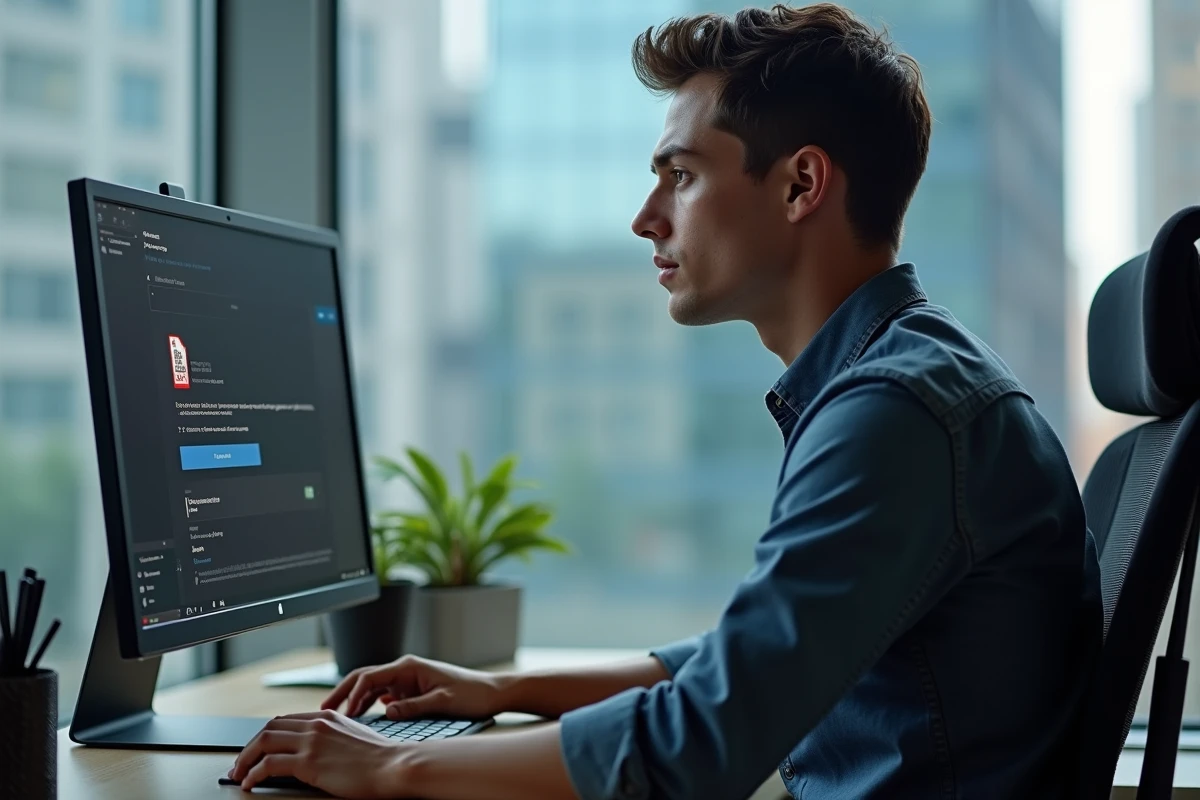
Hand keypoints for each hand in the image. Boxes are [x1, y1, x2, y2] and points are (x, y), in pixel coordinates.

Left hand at [228, 710, 409, 796]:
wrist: (394, 765)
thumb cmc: (382, 758)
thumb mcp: (355, 738)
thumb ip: (334, 738)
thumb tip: (318, 752)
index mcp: (328, 716)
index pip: (285, 720)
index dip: (266, 735)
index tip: (258, 749)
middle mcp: (316, 724)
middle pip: (269, 727)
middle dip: (250, 746)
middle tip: (241, 762)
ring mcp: (311, 741)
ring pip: (263, 742)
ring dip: (245, 759)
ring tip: (239, 774)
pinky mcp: (308, 762)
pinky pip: (268, 765)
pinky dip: (253, 774)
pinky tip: (250, 783)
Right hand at [323, 655, 504, 720]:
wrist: (492, 693)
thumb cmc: (472, 694)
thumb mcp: (442, 702)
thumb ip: (413, 706)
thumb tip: (386, 712)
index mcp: (409, 667)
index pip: (370, 676)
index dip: (351, 695)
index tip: (341, 714)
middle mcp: (405, 669)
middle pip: (364, 678)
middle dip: (342, 692)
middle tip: (322, 710)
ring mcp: (407, 679)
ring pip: (371, 687)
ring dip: (353, 700)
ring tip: (335, 717)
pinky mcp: (412, 689)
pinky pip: (383, 695)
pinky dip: (368, 704)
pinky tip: (360, 718)